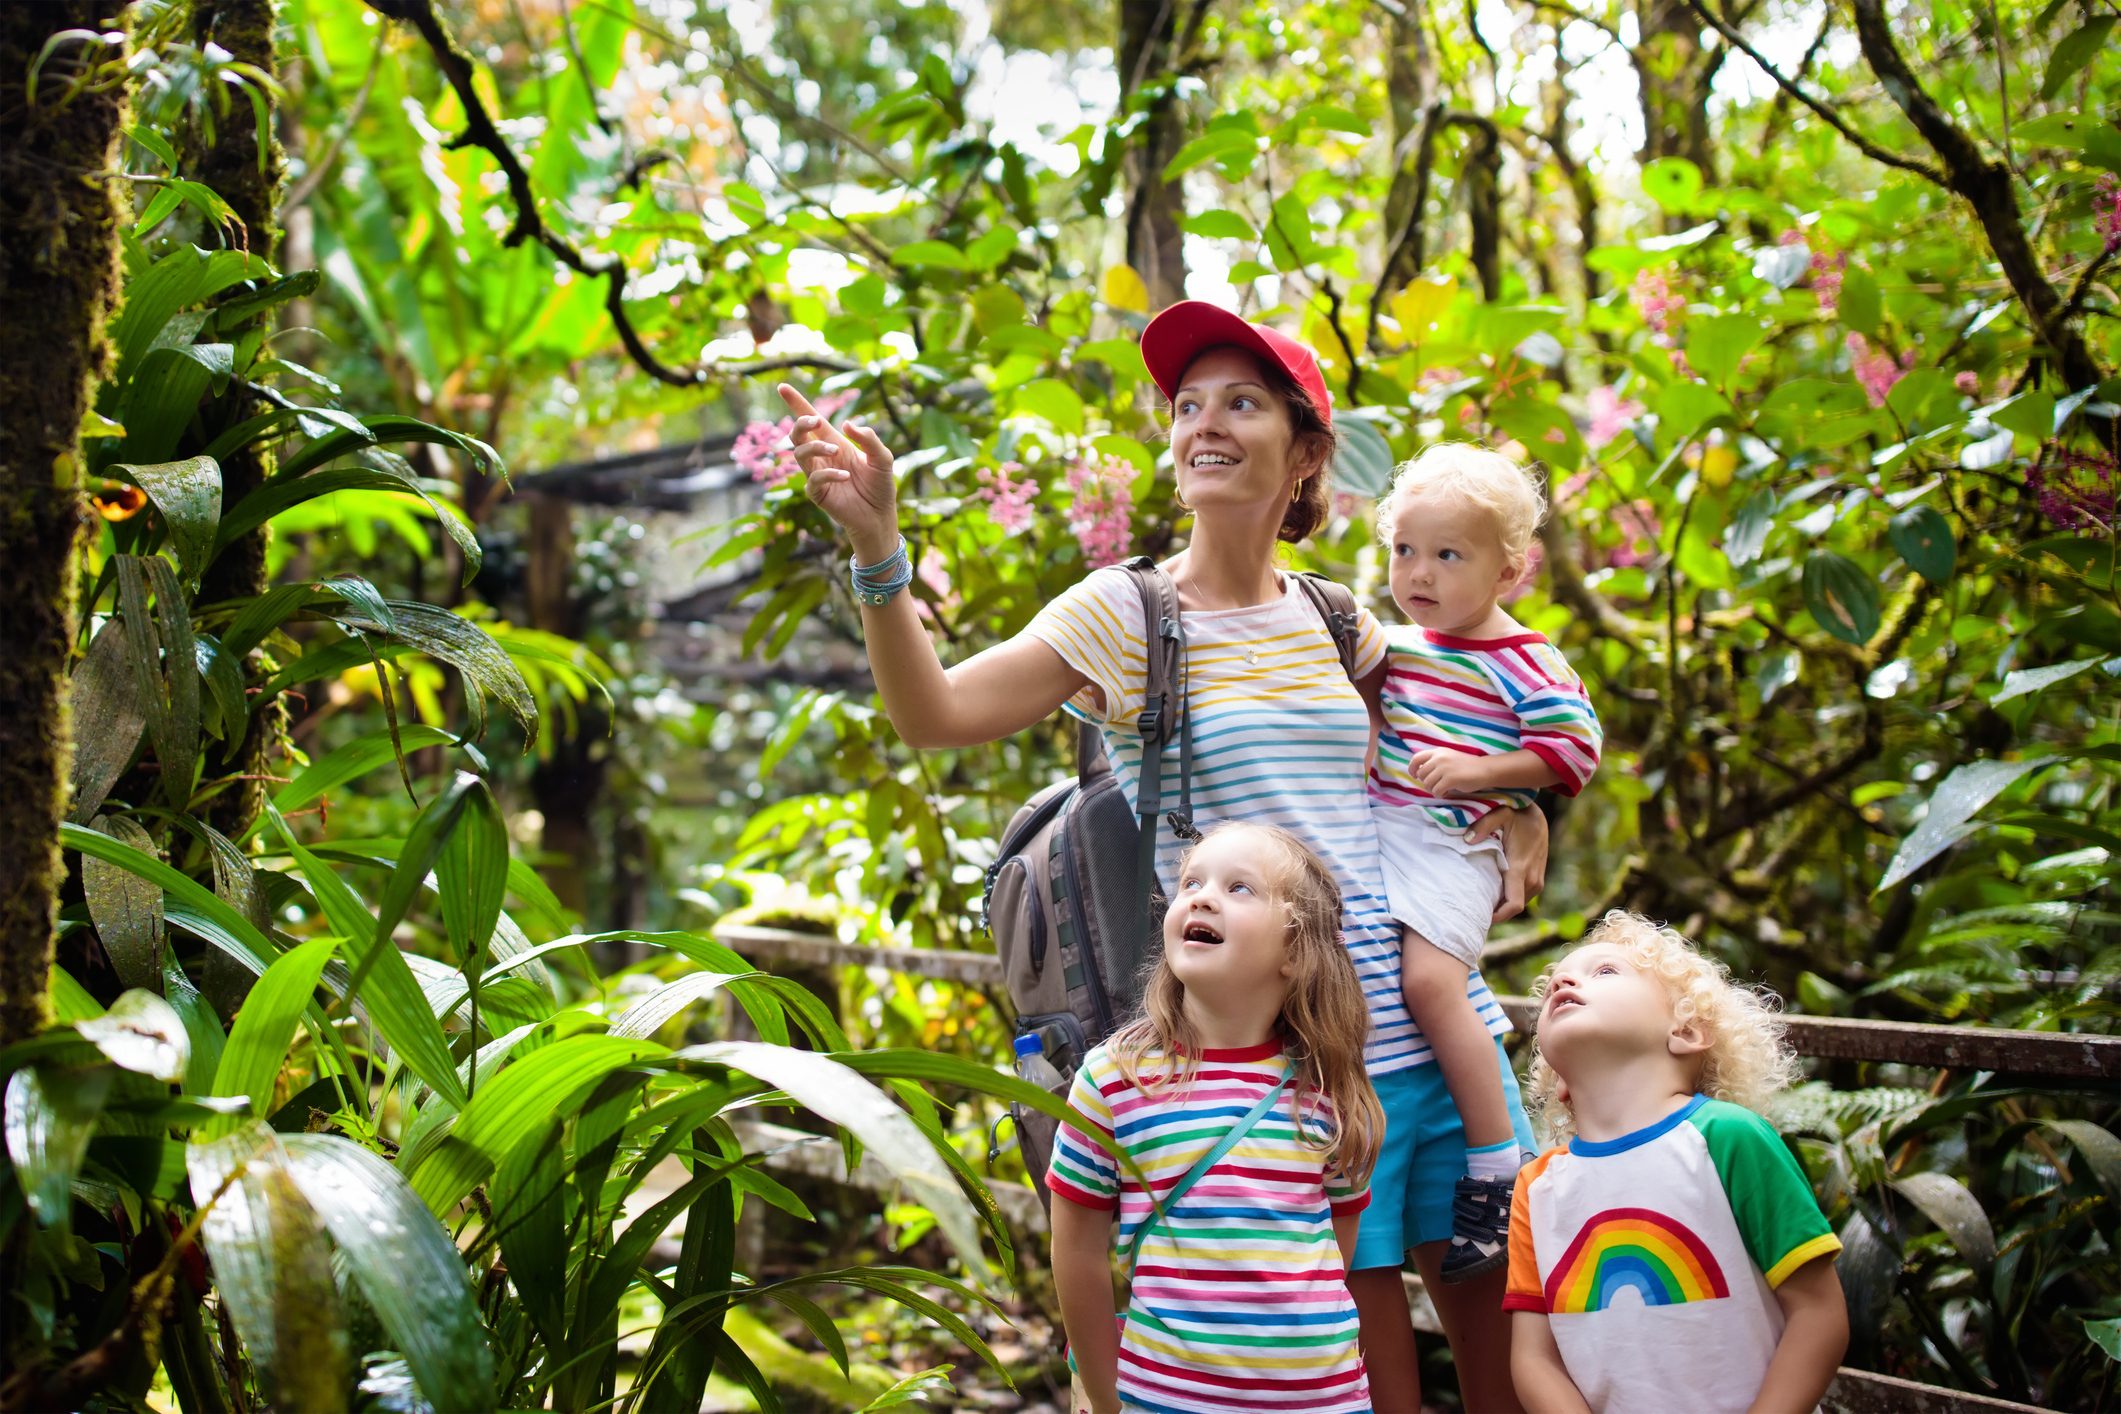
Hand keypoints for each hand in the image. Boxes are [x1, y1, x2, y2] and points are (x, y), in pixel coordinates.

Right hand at [776, 382, 898, 558]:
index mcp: (835, 442)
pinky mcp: (818, 494)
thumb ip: (869, 439)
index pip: (812, 419)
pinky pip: (813, 479)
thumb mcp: (883, 458)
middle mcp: (822, 456)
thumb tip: (846, 424)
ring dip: (815, 447)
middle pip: (798, 433)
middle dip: (801, 423)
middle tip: (816, 421)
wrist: (881, 516)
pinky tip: (845, 476)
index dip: (796, 403)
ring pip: (800, 453)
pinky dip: (827, 474)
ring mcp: (817, 474)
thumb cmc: (880, 485)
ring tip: (836, 450)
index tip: (782, 386)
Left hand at [1410, 747, 1491, 796]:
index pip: (1416, 758)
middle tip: (1436, 786)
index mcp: (1438, 752)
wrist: (1484, 769)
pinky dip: (1440, 795)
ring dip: (1433, 790)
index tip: (1415, 775)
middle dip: (1426, 783)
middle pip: (1421, 775)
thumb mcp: (1448, 758)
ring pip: (1427, 784)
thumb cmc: (1466, 766)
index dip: (1412, 768)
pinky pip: (1436, 791)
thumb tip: (1419, 772)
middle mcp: (1439, 758)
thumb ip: (1435, 762)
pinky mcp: (1450, 779)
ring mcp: (1444, 768)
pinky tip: (1446, 793)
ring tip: (1442, 790)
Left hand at [1467, 803, 1548, 922]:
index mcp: (1521, 869)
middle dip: (1494, 912)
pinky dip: (1508, 898)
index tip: (1480, 918)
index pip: (1513, 905)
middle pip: (1512, 908)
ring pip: (1517, 904)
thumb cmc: (1518, 815)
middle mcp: (1532, 879)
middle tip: (1472, 910)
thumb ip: (1483, 824)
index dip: (1498, 917)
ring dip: (1501, 905)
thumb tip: (1466, 840)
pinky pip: (1521, 897)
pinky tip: (1492, 892)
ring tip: (1480, 901)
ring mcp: (1537, 881)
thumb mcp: (1500, 813)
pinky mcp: (1537, 880)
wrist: (1538, 817)